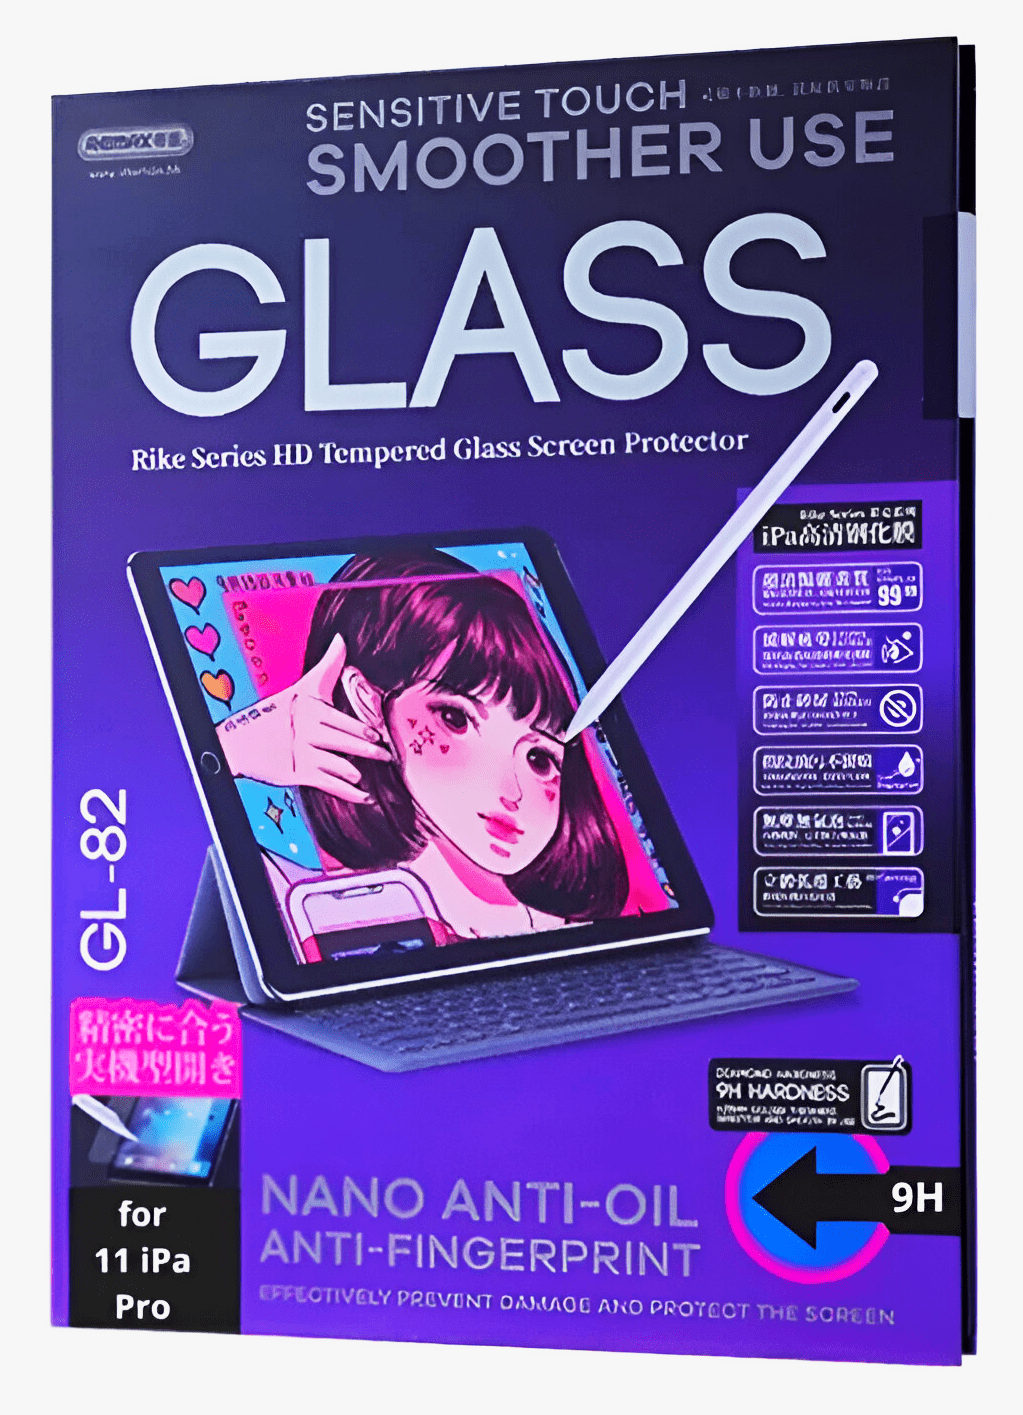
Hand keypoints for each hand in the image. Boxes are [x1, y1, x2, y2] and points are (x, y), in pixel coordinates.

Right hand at [215, 635, 389, 802]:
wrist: (238, 741)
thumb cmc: (277, 712)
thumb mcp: (304, 686)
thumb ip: (329, 665)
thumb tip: (342, 638)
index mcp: (313, 708)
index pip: (346, 720)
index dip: (365, 728)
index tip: (380, 733)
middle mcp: (310, 730)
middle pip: (347, 741)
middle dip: (369, 749)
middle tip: (386, 755)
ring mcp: (304, 753)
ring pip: (340, 764)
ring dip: (355, 772)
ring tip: (368, 775)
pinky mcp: (299, 773)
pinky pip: (330, 784)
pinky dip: (350, 792)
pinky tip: (365, 796)